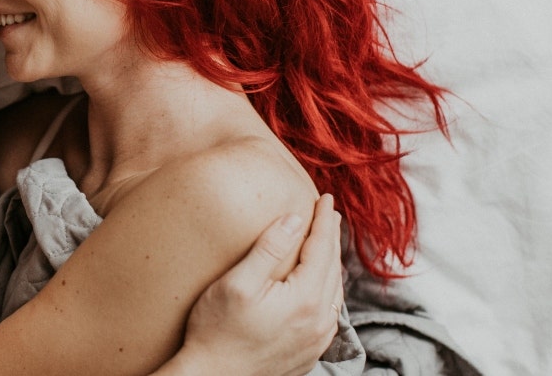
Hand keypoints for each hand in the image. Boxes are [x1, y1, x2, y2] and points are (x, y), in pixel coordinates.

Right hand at [160, 194, 343, 375]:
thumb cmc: (216, 331)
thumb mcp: (237, 283)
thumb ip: (268, 249)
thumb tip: (294, 219)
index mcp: (305, 299)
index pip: (322, 248)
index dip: (324, 221)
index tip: (326, 198)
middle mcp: (319, 321)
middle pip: (333, 268)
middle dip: (330, 238)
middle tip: (328, 214)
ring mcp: (316, 340)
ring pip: (335, 292)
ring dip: (331, 264)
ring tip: (325, 244)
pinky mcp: (309, 352)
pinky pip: (329, 314)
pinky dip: (328, 291)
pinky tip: (319, 285)